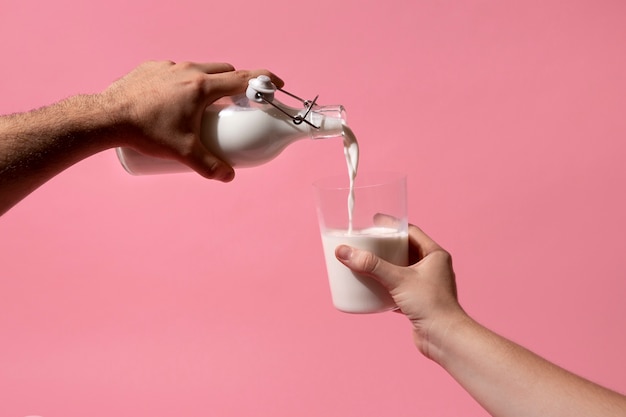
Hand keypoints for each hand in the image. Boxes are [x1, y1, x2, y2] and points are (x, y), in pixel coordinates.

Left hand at [102, 60, 283, 181]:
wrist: (107, 117)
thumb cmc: (146, 131)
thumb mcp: (183, 152)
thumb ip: (209, 166)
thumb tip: (228, 176)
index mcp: (202, 87)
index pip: (242, 78)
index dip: (264, 81)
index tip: (276, 84)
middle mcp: (188, 71)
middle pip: (224, 71)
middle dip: (236, 84)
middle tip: (237, 104)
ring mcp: (168, 67)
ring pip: (200, 69)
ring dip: (209, 83)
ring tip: (204, 107)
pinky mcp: (151, 68)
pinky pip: (177, 71)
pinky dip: (185, 83)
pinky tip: (175, 102)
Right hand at [335, 224, 465, 357]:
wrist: (444, 339)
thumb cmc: (431, 306)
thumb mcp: (397, 279)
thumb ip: (371, 264)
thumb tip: (343, 252)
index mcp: (435, 255)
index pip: (411, 232)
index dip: (392, 226)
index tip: (374, 223)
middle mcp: (433, 268)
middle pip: (404, 250)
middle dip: (385, 247)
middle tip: (366, 243)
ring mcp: (427, 286)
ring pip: (401, 270)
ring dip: (385, 267)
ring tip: (366, 263)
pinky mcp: (420, 302)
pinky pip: (400, 288)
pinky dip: (386, 286)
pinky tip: (373, 287)